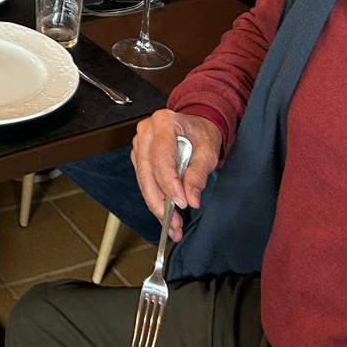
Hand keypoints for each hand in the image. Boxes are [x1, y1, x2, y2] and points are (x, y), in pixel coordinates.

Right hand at [132, 109, 221, 241]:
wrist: (196, 127)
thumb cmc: (201, 134)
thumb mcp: (208, 152)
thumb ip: (198, 175)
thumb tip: (191, 198)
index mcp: (164, 122)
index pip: (161, 158)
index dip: (170, 184)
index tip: (182, 202)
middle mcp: (147, 131)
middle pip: (147, 172)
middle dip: (160, 201)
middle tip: (174, 222)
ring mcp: (140, 143)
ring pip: (143, 180)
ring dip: (156, 204)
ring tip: (172, 224)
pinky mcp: (139, 156)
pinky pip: (144, 181)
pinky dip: (154, 199)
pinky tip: (165, 213)